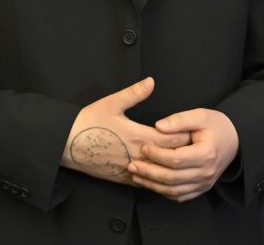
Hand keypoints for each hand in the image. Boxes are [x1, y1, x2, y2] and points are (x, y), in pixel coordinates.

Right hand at [61, 77, 191, 184]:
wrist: (67, 144)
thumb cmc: (88, 122)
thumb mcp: (111, 103)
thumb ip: (134, 93)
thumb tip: (151, 82)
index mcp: (138, 135)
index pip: (172, 139)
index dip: (185, 136)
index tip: (197, 132)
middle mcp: (137, 155)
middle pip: (169, 156)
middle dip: (183, 151)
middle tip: (197, 147)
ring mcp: (130, 168)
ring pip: (159, 172)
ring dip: (171, 166)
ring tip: (184, 162)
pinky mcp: (122, 178)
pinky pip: (145, 182)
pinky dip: (157, 178)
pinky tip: (163, 174)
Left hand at [127, 108, 238, 201]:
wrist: (235, 140)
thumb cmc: (217, 126)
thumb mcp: (201, 115)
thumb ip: (179, 119)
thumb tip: (158, 126)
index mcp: (206, 154)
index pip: (175, 159)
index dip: (156, 155)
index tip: (143, 147)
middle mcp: (206, 172)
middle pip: (172, 178)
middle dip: (149, 173)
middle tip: (132, 165)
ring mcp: (204, 183)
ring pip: (174, 191)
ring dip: (153, 185)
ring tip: (136, 176)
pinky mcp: (201, 188)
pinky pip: (180, 196)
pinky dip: (163, 192)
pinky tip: (151, 184)